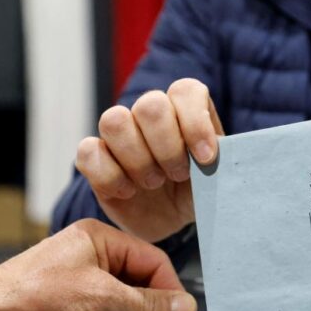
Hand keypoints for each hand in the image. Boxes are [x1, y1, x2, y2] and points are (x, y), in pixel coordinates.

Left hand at [0, 219, 196, 310]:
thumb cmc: (31, 294)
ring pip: (121, 304)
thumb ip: (146, 304)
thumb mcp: (101, 298)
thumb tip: (182, 306)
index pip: (153, 260)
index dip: (169, 290)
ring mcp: (80, 279)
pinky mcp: (70, 302)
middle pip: (139, 285)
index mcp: (101, 239)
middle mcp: (92, 255)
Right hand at [76, 78, 223, 241]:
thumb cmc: (199, 190)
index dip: (195, 123)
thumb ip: (221, 161)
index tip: (206, 158)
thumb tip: (215, 157)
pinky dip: (110, 176)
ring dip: (138, 159)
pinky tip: (128, 192)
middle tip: (178, 174)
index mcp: (185, 108)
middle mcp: (151, 113)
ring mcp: (120, 133)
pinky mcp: (96, 157)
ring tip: (153, 183)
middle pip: (150, 104)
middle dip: (167, 146)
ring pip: (114, 120)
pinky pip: (88, 151)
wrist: (172, 219)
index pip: (186, 90)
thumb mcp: (218, 177)